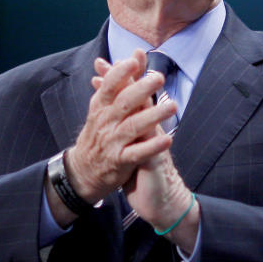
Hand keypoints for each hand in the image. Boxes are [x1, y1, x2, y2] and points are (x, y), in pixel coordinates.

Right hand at [63, 49, 177, 204]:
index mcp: (101, 107)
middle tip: (159, 78)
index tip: (134, 61)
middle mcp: (105, 122)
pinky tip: (168, 139)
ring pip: (133, 127)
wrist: (82, 171)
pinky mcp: (119, 161)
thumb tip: (137, 53)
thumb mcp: (105, 106)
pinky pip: (137, 153)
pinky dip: (152, 146)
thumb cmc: (100, 132)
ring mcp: (112, 141)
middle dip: (141, 90)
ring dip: (153, 116)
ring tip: (172, 106)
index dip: (120, 73)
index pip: (109, 86)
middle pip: (123, 103)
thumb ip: (123, 81)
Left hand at [87, 54, 199, 250]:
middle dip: (129, 80)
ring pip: (151, 118)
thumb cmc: (142, 171)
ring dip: (147, 100)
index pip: (126, 97)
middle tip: (121, 62)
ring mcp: (154, 143)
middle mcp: (148, 130)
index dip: (115, 81)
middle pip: (140, 100)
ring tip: (144, 82)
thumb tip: (106, 109)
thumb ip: (120, 126)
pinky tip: (154, 129)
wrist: (162, 200)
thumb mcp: (127, 146)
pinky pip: (156, 148)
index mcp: (139, 125)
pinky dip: (154, 140)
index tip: (100, 64)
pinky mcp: (157, 162)